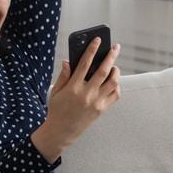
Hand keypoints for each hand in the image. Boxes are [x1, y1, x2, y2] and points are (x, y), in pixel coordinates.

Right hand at [31, 37, 120, 162]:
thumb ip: (63, 75)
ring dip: (116, 71)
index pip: (85, 63)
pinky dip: (116, 85)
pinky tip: (113, 81)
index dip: (92, 50)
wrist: (62, 131)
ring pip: (112, 82)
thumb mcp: (56, 91)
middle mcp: (87, 94)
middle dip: (111, 56)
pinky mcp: (102, 109)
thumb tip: (68, 61)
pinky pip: (115, 95)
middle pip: (103, 71)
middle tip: (116, 47)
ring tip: (114, 65)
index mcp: (73, 87)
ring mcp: (96, 102)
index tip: (98, 40)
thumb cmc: (57, 109)